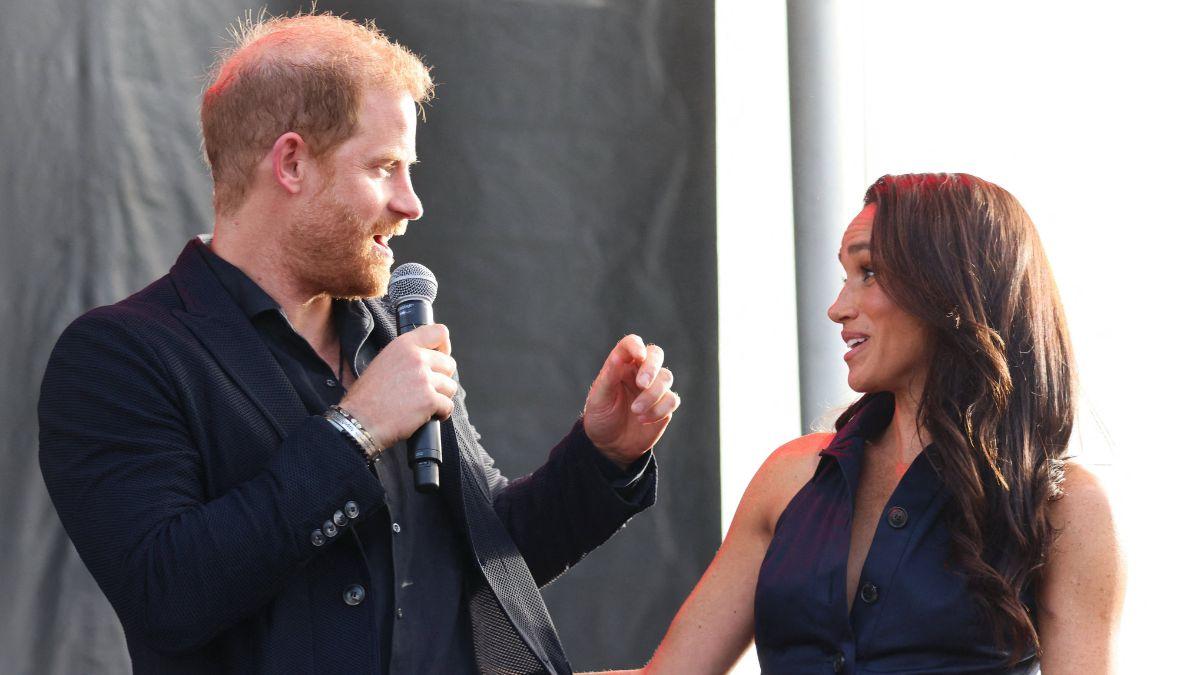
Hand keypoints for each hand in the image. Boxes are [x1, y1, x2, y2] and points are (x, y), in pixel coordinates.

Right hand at [339, 324, 456, 447]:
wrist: (359, 420)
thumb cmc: (367, 397)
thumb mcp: (383, 362)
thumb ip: (406, 355)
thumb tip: (428, 358)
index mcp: (403, 345)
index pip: (439, 332)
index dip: (444, 346)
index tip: (441, 356)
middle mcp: (416, 358)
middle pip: (449, 364)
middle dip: (442, 378)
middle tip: (427, 389)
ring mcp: (424, 379)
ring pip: (450, 386)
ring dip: (441, 397)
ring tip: (424, 404)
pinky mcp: (429, 400)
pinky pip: (448, 406)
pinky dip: (441, 413)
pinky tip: (427, 416)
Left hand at [583, 335, 679, 468]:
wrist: (610, 445)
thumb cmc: (601, 416)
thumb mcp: (599, 397)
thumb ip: (609, 375)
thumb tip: (619, 355)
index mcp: (622, 365)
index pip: (631, 344)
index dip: (636, 346)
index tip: (638, 355)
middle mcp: (640, 372)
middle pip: (656, 354)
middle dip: (651, 367)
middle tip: (642, 384)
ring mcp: (654, 388)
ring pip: (666, 378)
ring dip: (652, 395)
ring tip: (635, 411)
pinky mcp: (664, 406)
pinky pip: (672, 399)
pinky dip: (659, 409)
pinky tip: (643, 420)